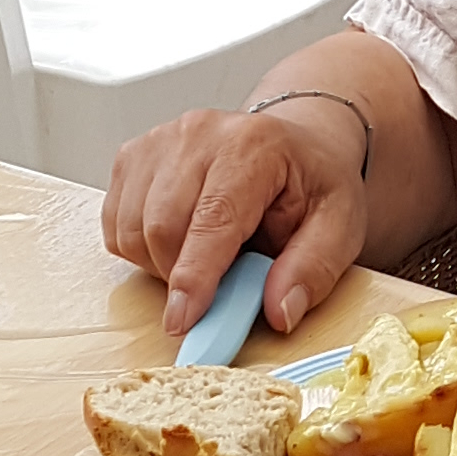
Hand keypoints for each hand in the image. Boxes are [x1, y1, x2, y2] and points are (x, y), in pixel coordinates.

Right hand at [102, 102, 369, 337]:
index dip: (195, 276)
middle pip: (162, 228)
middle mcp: (198, 134)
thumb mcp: (340, 225)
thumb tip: (280, 311)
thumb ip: (313, 269)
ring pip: (132, 231)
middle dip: (184, 276)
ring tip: (209, 254)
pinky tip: (182, 239)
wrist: (295, 145)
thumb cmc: (313, 183)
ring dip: (162, 264)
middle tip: (223, 281)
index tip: (183, 321)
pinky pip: (116, 225)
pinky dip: (142, 249)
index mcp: (254, 145)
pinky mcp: (133, 156)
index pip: (213, 219)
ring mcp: (159, 141)